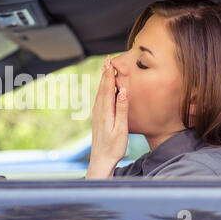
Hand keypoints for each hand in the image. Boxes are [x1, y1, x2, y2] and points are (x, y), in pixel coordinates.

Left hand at [86, 55, 128, 178]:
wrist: (101, 161)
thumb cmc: (113, 147)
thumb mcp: (121, 129)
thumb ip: (122, 109)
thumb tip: (123, 90)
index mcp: (106, 111)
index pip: (107, 88)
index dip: (109, 74)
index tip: (110, 61)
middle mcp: (99, 110)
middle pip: (102, 87)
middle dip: (105, 73)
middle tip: (108, 59)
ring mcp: (97, 114)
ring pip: (100, 93)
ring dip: (103, 80)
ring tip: (105, 69)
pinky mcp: (98, 119)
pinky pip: (99, 99)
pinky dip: (102, 90)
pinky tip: (104, 89)